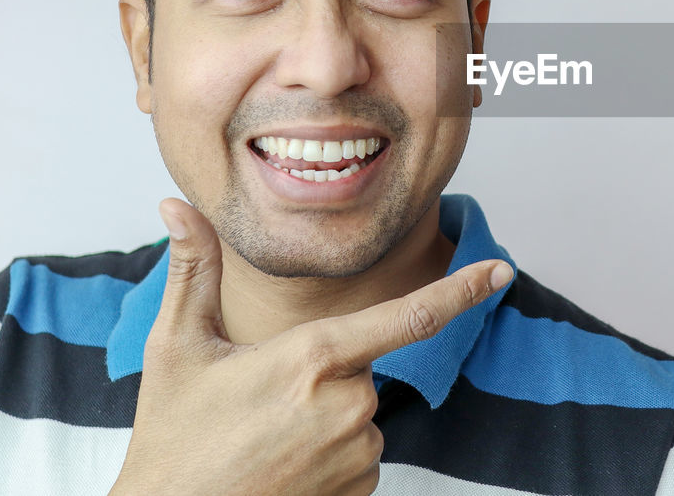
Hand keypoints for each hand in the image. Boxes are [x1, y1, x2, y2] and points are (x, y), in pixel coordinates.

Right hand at [110, 198, 512, 495]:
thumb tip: (175, 207)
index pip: (410, 316)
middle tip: (262, 403)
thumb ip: (193, 271)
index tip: (500, 271)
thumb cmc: (173, 438)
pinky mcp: (359, 491)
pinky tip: (283, 468)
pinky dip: (330, 457)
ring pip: (360, 414)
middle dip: (324, 374)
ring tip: (265, 441)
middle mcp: (348, 404)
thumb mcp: (177, 348)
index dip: (461, 291)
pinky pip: (359, 455)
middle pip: (363, 367)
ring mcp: (357, 454)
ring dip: (325, 418)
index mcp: (314, 357)